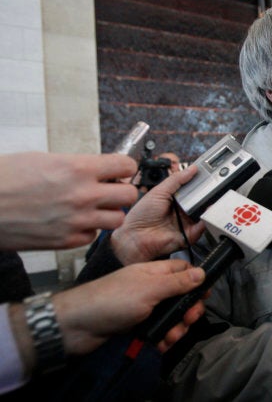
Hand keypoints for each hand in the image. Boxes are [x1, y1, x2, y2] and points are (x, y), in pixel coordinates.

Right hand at [0, 152, 137, 249]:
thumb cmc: (4, 179)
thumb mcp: (45, 160)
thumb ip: (78, 166)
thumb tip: (100, 170)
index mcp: (78, 169)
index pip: (127, 166)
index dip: (124, 168)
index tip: (119, 170)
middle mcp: (83, 195)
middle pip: (129, 195)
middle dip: (121, 191)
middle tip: (109, 191)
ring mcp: (77, 221)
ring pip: (117, 219)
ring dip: (108, 213)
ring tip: (92, 209)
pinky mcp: (66, 241)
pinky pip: (93, 237)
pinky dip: (87, 230)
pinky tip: (73, 223)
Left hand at [54, 259, 206, 353]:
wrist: (77, 327)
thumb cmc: (111, 300)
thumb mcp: (149, 289)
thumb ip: (177, 282)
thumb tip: (202, 272)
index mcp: (154, 273)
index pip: (183, 270)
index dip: (196, 281)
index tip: (204, 295)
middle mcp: (151, 289)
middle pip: (181, 297)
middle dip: (188, 310)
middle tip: (187, 320)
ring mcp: (144, 308)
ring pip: (171, 317)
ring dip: (176, 328)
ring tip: (170, 337)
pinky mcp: (138, 326)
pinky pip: (159, 331)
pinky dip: (163, 339)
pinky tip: (159, 345)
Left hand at [110, 165, 206, 264]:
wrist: (135, 237)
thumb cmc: (141, 216)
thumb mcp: (159, 191)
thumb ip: (176, 180)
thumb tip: (192, 169)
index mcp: (175, 198)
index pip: (192, 188)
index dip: (199, 181)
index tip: (208, 173)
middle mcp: (182, 210)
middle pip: (200, 200)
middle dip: (206, 193)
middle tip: (212, 185)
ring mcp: (187, 222)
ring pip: (203, 213)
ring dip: (208, 206)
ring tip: (211, 197)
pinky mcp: (189, 235)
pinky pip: (202, 227)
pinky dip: (206, 220)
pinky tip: (206, 212)